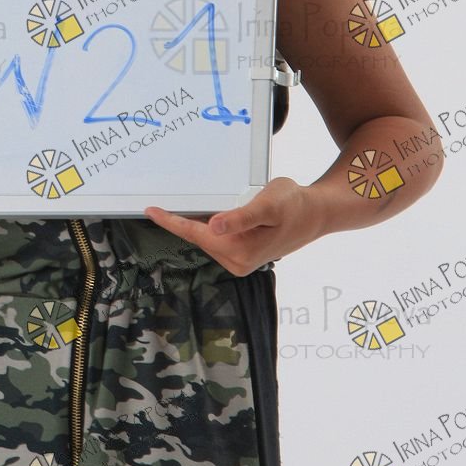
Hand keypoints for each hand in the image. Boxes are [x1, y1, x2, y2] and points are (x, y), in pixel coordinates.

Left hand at [144, 177, 325, 276]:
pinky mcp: (243, 255)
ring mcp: (240, 261)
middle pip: (198, 238)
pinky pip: (216, 240)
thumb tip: (214, 226)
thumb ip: (240, 217)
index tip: (150, 211)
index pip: (195, 234)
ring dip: (194, 224)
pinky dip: (206, 228)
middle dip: (180, 221)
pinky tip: (204, 216)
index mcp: (239, 251)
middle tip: (159, 204)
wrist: (315, 215)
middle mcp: (237, 262)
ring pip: (207, 240)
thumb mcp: (268, 205)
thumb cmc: (293, 205)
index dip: (171, 221)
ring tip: (183, 207)